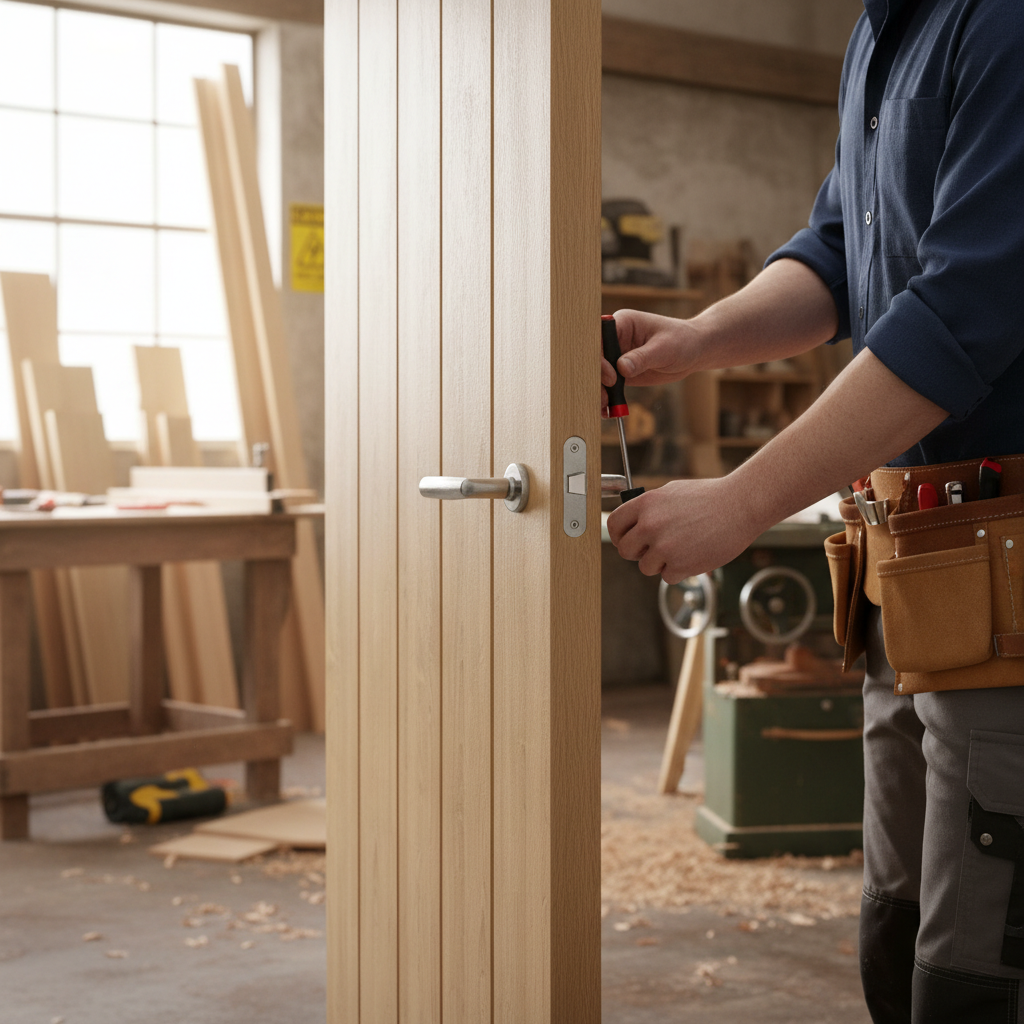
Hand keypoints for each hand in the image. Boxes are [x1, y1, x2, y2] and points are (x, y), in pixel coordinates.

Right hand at [601, 309, 702, 414]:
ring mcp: (616, 356)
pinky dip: (607, 398)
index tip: (611, 377)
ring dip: (599, 392)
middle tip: (604, 398)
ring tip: (606, 408)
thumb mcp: (664, 349)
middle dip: (595, 380)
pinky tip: (609, 410)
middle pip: (593, 359)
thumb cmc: (682, 341)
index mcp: (622, 323)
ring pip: (598, 375)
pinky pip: (608, 385)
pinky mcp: (620, 371)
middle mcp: (615, 338)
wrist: (694, 351)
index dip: (599, 359)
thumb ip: (642, 358)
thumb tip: (621, 368)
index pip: (599, 339)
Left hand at [607, 477, 765, 583]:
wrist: (740, 506)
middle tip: (654, 549)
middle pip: (625, 551)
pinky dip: (679, 571)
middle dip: (638, 553)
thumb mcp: (671, 492)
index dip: (618, 536)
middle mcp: (650, 525)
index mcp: (646, 504)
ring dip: (660, 563)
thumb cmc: (709, 497)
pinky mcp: (681, 565)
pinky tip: (693, 554)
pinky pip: (667, 577)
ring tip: (681, 548)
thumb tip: (633, 522)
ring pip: (646, 567)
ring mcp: (665, 547)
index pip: (613, 525)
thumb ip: (649, 508)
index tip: (626, 540)